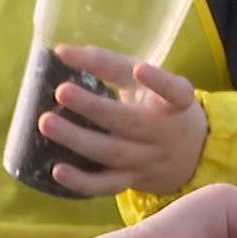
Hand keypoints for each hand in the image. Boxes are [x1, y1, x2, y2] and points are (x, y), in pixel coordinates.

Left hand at [37, 44, 209, 196]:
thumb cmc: (157, 107)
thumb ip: (108, 65)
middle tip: (62, 91)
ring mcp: (147, 160)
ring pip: (113, 153)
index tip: (140, 68)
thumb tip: (60, 52)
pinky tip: (57, 170)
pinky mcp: (132, 180)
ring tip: (46, 122)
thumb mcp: (145, 83)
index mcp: (174, 104)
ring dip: (78, 139)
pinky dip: (82, 181)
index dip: (159, 83)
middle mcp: (162, 134)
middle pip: (130, 122)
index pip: (173, 92)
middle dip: (94, 108)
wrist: (190, 156)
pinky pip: (107, 185)